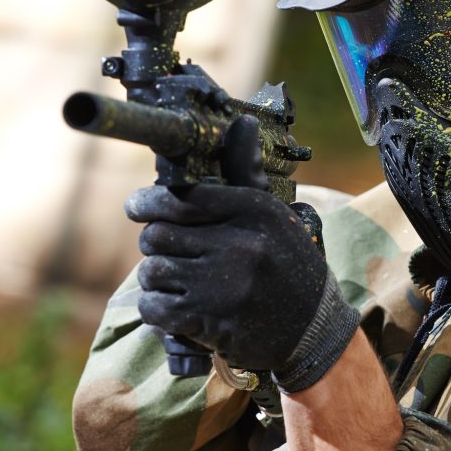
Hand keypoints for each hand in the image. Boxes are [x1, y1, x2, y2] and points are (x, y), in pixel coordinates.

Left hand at [125, 120, 358, 390]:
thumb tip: (244, 122)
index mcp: (252, 210)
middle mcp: (239, 243)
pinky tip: (176, 308)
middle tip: (167, 251)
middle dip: (154, 244)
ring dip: (157, 278)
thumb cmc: (289, 264)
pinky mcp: (211, 320)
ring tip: (177, 281)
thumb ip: (247, 173)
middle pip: (157, 234)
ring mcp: (224, 283)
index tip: (137, 207)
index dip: (148, 202)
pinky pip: (154, 307)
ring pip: (152, 271)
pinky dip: (157, 310)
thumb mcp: (275, 215)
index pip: (181, 197)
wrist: (312, 328)